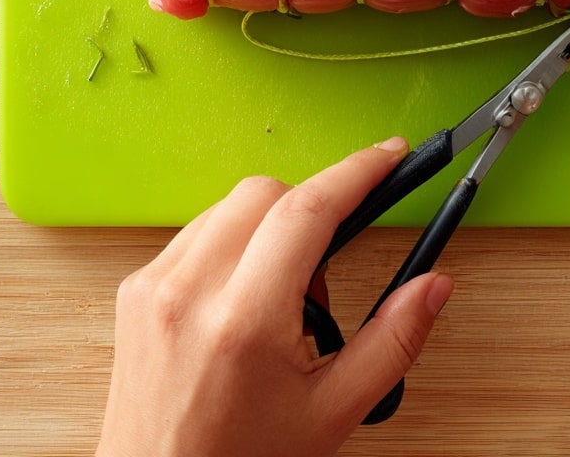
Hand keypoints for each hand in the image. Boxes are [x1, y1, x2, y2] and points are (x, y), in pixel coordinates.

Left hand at [95, 138, 453, 456]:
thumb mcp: (332, 414)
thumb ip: (392, 342)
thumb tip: (433, 285)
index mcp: (242, 324)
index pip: (307, 210)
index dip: (357, 171)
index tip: (389, 154)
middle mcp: (189, 293)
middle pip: (267, 192)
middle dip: (310, 208)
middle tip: (322, 276)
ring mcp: (153, 286)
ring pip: (231, 204)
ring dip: (270, 226)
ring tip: (279, 300)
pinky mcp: (135, 288)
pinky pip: (198, 230)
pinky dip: (233, 244)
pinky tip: (242, 299)